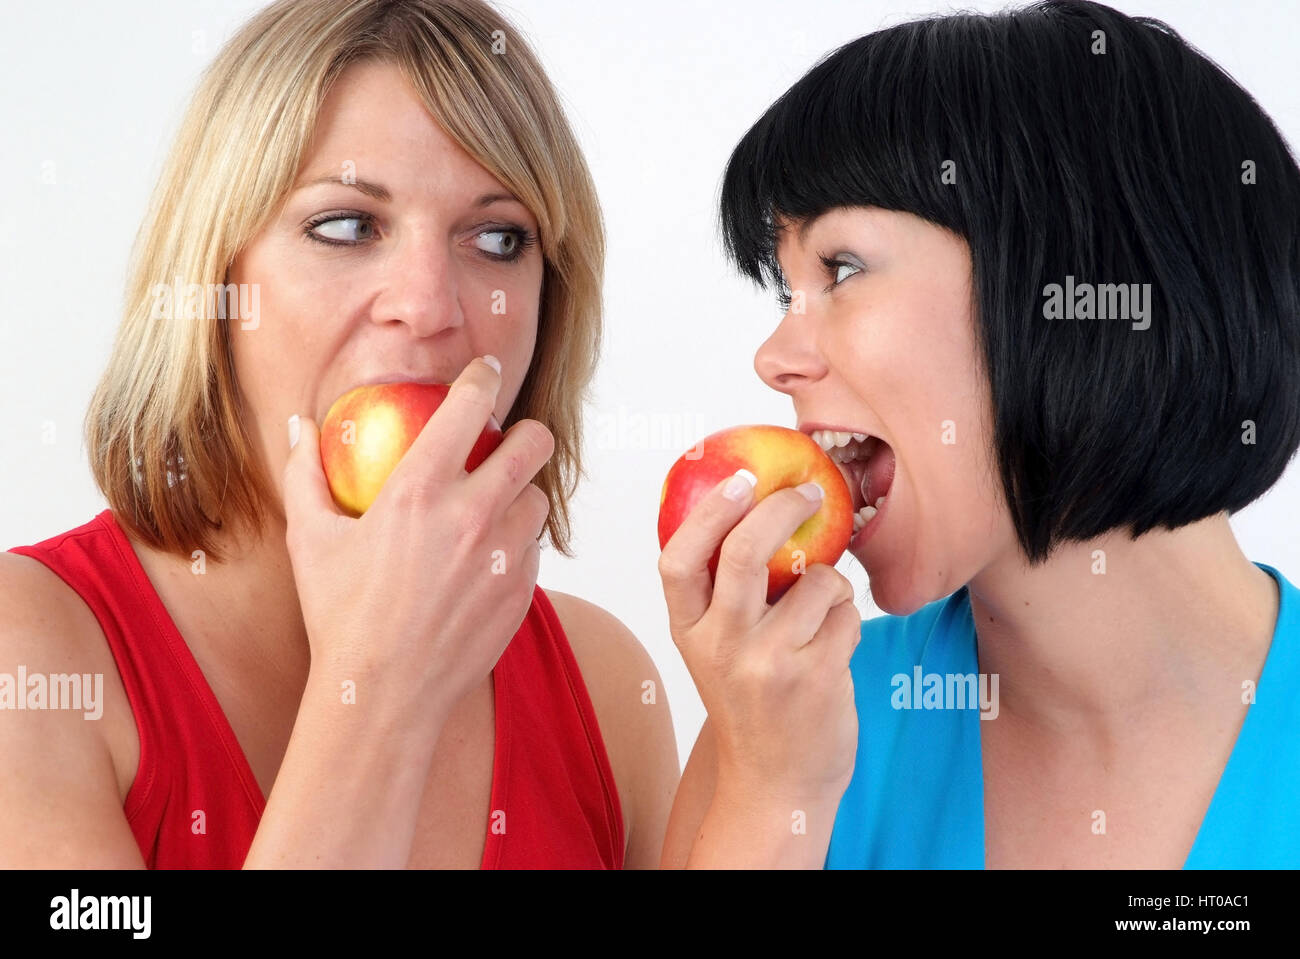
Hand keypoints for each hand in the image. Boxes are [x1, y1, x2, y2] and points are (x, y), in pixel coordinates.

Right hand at [282, 357, 553, 722]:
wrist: (382, 694)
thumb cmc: (338, 613)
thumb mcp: (309, 539)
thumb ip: (305, 473)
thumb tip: (300, 425)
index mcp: (421, 490)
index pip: (470, 407)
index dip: (484, 378)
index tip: (485, 372)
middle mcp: (473, 514)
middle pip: (533, 444)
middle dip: (528, 432)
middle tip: (512, 438)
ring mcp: (504, 556)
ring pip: (540, 500)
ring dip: (523, 493)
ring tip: (498, 504)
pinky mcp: (521, 591)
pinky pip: (533, 550)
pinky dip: (517, 543)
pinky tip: (490, 555)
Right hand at [658, 473, 860, 803]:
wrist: (776, 785)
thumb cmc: (749, 703)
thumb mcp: (714, 650)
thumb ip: (721, 593)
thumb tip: (753, 506)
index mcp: (689, 632)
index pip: (679, 560)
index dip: (709, 513)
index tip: (739, 479)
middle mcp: (722, 646)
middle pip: (746, 552)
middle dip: (783, 508)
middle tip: (808, 492)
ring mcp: (769, 664)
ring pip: (816, 580)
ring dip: (830, 581)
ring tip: (820, 610)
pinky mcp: (817, 678)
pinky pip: (846, 614)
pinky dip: (846, 616)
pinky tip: (833, 644)